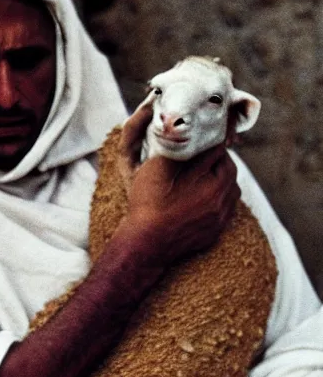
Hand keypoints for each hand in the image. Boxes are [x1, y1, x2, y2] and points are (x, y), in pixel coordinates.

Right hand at [117, 102, 240, 268]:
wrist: (145, 245)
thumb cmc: (148, 204)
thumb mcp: (160, 168)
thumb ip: (180, 147)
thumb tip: (192, 131)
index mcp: (212, 182)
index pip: (219, 150)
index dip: (210, 139)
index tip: (204, 132)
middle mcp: (221, 201)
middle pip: (228, 170)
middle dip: (216, 160)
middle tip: (198, 155)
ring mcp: (219, 219)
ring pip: (230, 190)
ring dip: (219, 179)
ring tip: (200, 176)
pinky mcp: (214, 233)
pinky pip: (224, 210)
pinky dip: (216, 199)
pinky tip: (199, 197)